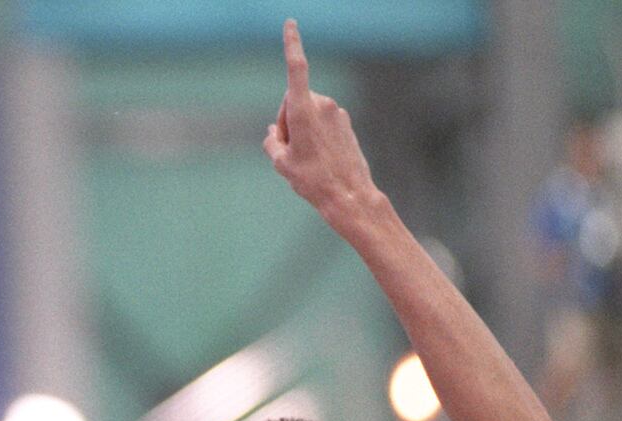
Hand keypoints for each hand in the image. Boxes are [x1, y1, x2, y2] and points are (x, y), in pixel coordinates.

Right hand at [262, 20, 376, 222]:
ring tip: (307, 161)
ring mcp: (336, 112)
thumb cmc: (313, 181)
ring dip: (300, 131)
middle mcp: (322, 105)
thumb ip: (273, 141)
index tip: (290, 23)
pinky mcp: (344, 122)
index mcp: (304, 111)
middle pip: (293, 102)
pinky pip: (321, 122)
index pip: (296, 69)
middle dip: (286, 121)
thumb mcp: (281, 163)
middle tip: (291, 154)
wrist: (349, 196)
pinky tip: (319, 160)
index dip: (292, 45)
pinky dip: (314, 135)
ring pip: (307, 113)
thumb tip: (275, 131)